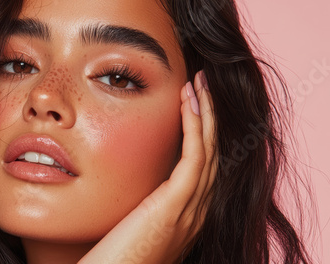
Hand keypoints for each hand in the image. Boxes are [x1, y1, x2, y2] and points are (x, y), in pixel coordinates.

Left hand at [78, 71, 215, 263]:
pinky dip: (196, 126)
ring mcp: (191, 210)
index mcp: (188, 214)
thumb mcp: (136, 224)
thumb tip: (134, 180)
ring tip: (198, 82)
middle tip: (202, 82)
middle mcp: (197, 211)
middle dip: (210, 114)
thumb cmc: (114, 258)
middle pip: (214, 152)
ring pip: (210, 150)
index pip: (204, 163)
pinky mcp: (176, 206)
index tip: (192, 101)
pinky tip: (188, 101)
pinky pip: (195, 157)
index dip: (203, 129)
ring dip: (206, 112)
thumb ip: (144, 202)